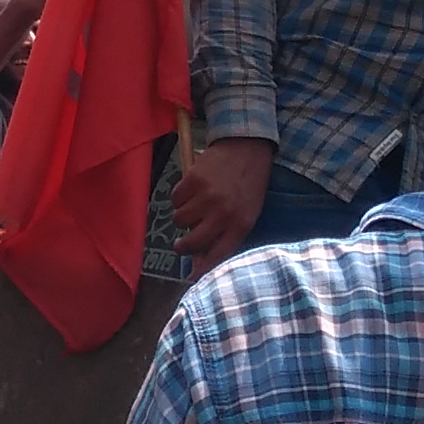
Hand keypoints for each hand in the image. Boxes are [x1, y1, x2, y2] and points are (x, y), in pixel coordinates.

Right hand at [169, 137, 274, 262]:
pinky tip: (193, 189)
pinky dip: (180, 196)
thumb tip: (202, 258)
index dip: (203, 270)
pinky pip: (175, 199)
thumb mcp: (248, 212)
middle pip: (192, 242)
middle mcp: (223, 213)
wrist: (247, 146)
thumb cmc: (249, 183)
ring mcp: (206, 196)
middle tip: (181, 245)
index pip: (218, 255)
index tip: (192, 277)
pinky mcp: (192, 180)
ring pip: (179, 220)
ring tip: (196, 205)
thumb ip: (228, 234)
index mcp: (241, 224)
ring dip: (183, 216)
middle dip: (183, 247)